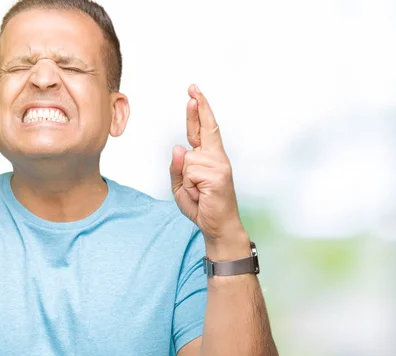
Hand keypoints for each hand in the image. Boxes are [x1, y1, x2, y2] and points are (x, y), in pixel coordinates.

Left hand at [170, 85, 245, 244]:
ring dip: (186, 181)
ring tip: (198, 193)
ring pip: (186, 160)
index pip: (203, 129)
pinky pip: (189, 172)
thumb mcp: (181, 187)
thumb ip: (177, 168)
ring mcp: (219, 165)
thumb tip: (178, 147)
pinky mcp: (217, 175)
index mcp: (209, 158)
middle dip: (199, 107)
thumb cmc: (201, 206)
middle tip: (192, 88)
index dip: (199, 110)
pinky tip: (201, 195)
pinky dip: (189, 187)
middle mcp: (216, 157)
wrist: (218, 227)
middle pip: (205, 128)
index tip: (193, 93)